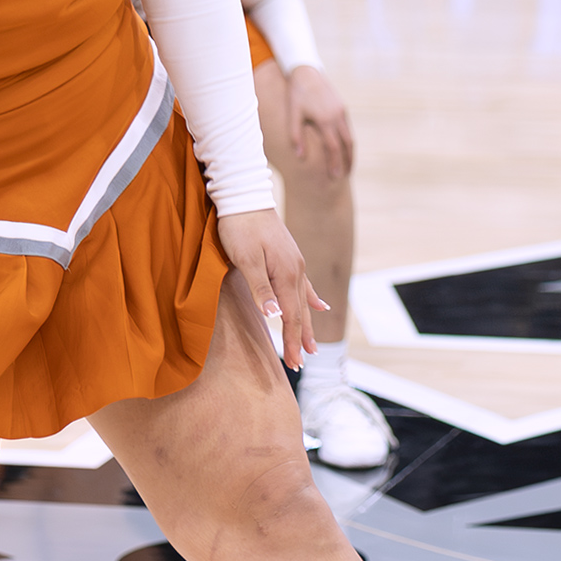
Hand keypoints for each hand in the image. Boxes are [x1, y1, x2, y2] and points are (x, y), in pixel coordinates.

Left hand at [217, 207, 322, 371]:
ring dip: (307, 325)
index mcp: (286, 274)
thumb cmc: (239, 228)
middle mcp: (296, 271)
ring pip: (304, 302)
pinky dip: (313, 300)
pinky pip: (305, 285)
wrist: (244, 197)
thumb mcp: (245, 259)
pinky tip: (321, 307)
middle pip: (301, 313)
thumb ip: (261, 288)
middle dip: (300, 339)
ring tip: (312, 346)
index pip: (291, 316)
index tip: (293, 363)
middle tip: (301, 364)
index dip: (291, 341)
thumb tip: (276, 316)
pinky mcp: (290, 257)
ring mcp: (296, 264)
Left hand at [282, 64, 354, 180]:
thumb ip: (296, 136)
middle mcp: (337, 116)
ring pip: (350, 136)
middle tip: (344, 176)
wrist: (306, 72)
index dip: (335, 163)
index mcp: (325, 120)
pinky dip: (347, 141)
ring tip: (347, 166)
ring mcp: (341, 111)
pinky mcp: (342, 107)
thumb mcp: (292, 115)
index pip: (333, 148)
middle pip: (347, 144)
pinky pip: (347, 128)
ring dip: (350, 152)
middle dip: (347, 162)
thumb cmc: (296, 94)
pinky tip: (344, 148)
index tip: (334, 176)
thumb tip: (300, 157)